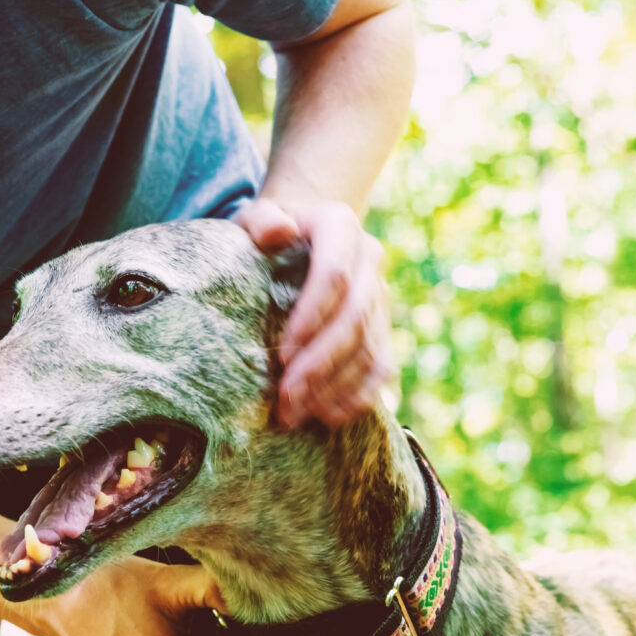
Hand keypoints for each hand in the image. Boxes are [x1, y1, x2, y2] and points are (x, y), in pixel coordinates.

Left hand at [234, 197, 394, 427]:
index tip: (282, 354)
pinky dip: (359, 396)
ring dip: (334, 387)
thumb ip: (260, 219)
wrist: (299, 238)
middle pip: (354, 319)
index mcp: (340, 226)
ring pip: (369, 348)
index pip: (335, 276)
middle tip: (286, 398)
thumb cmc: (265, 234)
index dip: (312, 318)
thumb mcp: (253, 218)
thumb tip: (279, 231)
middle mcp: (369, 259)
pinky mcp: (383, 326)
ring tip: (294, 414)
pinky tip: (327, 417)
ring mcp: (380, 295)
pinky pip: (381, 366)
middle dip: (320, 363)